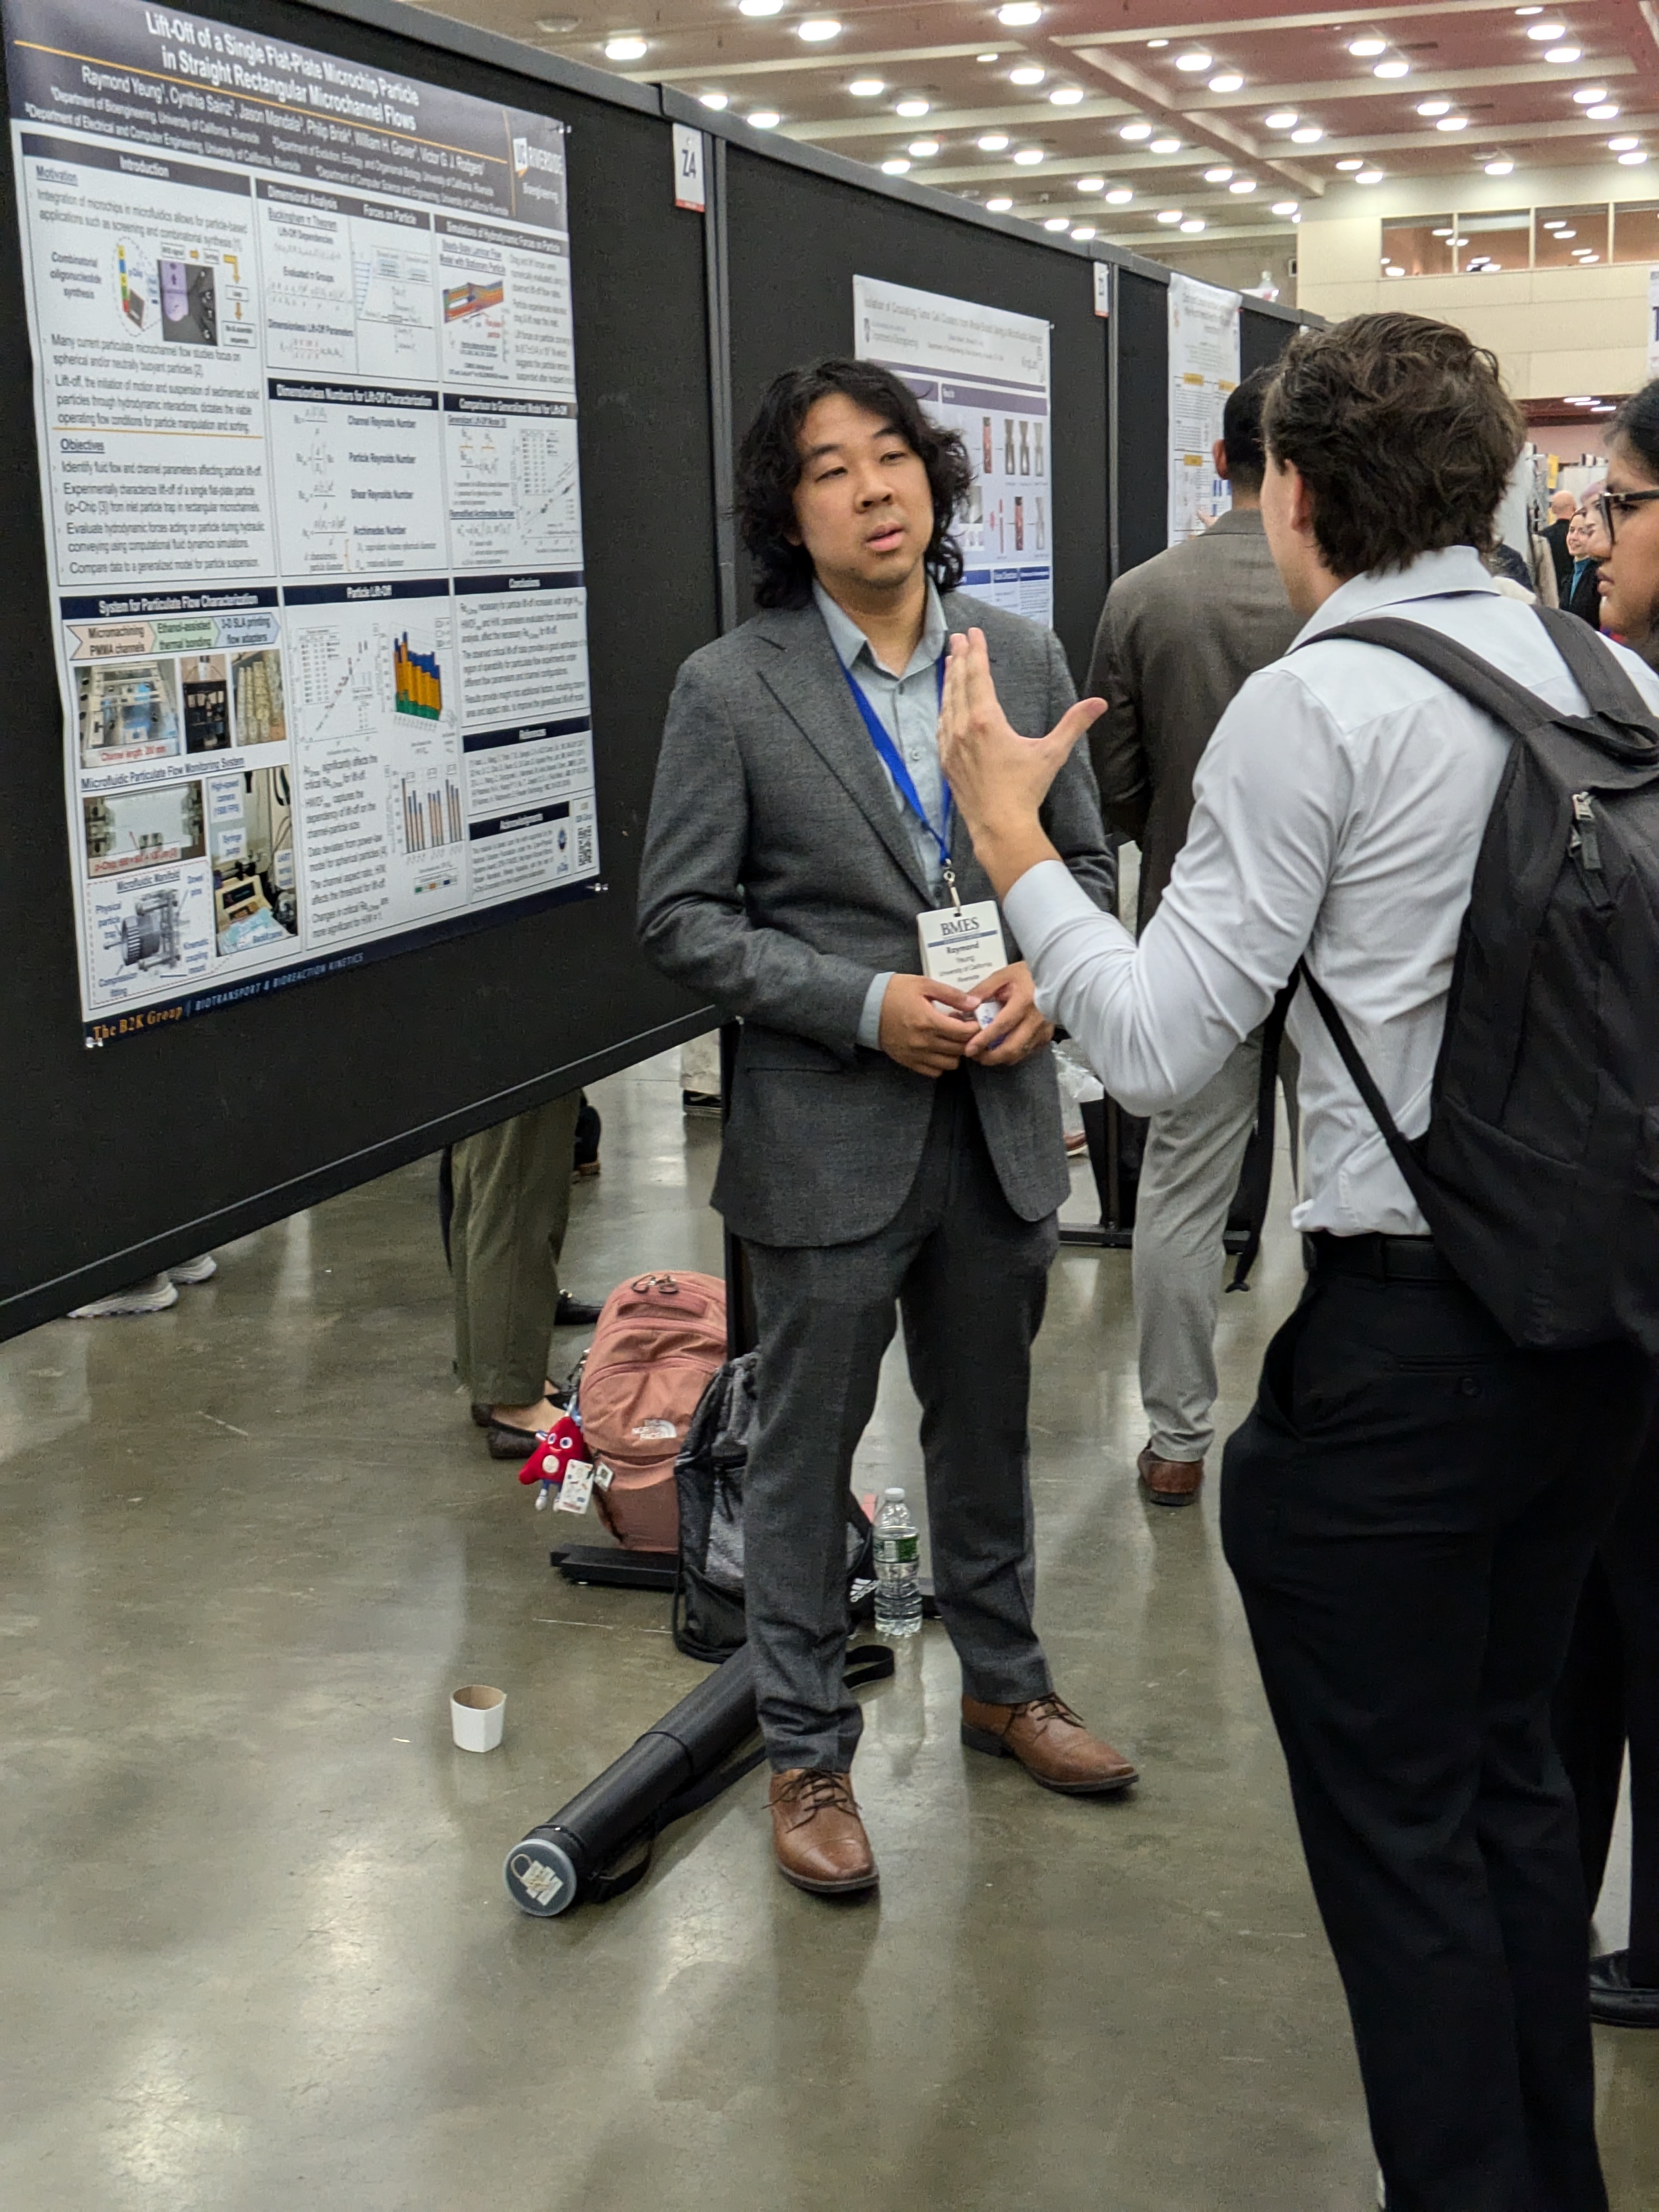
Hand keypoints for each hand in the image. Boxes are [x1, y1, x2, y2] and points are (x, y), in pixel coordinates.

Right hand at [877, 971, 980, 1076]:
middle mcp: (924, 1042)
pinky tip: (938, 1049)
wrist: (866, 1007)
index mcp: (929, 1021)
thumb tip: (975, 1003)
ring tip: (950, 1038)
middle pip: (960, 1049)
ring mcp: (916, 1054)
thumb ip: (952, 995)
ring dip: (955, 1052)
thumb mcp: (924, 984)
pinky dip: (941, 1063)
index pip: (964, 1033)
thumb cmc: (895, 992)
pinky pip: (934, 1071)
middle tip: (962, 1027)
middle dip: (967, 1038)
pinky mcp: (908, 1061)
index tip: (972, 1020)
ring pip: (950, 1064)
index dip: (974, 1027)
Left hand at [937, 629, 1105, 896]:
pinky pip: (941, 726)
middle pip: (958, 683)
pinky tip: (945, 704)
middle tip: (956, 639)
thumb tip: (1097, 704)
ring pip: (947, 703)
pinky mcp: (946, 761)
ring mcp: (951, 745)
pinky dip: (944, 708)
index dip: (976, 651)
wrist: (999, 826)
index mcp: (986, 721)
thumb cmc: (1024, 791)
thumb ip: (1073, 724)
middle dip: (958, 658)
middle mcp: (963, 729)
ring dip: (949, 680)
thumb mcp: (1052, 753)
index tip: (973, 634)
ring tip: (949, 662)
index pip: (979, 675)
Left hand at [963, 961, 1053, 1067]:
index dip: (984, 1040)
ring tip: (984, 1054)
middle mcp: (1035, 1020)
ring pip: (1019, 1054)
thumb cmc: (1028, 975)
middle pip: (1012, 1048)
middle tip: (974, 1056)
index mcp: (1024, 1002)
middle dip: (990, 1057)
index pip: (1002, 1026)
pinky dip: (1013, 1054)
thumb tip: (967, 1005)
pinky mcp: (1047, 1037)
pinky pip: (1027, 1052)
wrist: (1057, 978)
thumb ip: (984, 989)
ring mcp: (1043, 1031)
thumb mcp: (1004, 975)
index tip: (969, 1049)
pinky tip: (1002, 1049)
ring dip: (1000, 1058)